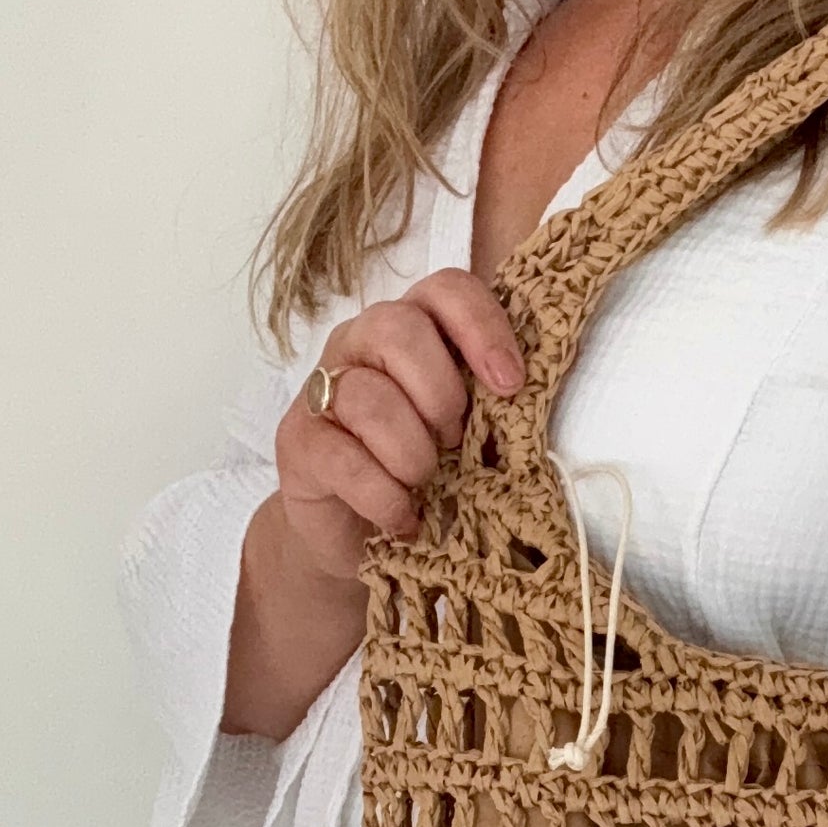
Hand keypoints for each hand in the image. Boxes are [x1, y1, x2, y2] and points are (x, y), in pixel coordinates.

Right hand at [271, 268, 526, 575]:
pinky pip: (344, 458)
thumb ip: (492, 405)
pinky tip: (401, 518)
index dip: (481, 327)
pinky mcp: (298, 441)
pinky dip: (385, 498)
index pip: (446, 289)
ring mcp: (323, 389)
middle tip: (455, 444)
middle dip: (441, 396)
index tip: (510, 385)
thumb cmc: (426, 477)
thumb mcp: (471, 438)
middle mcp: (362, 344)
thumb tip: (529, 398)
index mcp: (415, 332)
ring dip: (413, 455)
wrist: (359, 537)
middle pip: (399, 328)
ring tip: (424, 485)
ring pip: (370, 397)